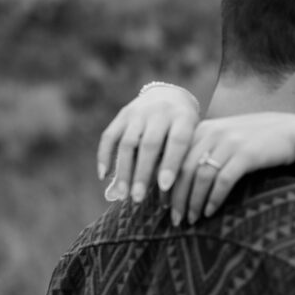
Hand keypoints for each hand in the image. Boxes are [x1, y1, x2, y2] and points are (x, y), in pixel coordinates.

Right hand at [97, 82, 200, 202]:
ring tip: (122, 194)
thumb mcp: (191, 140)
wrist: (170, 96)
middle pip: (149, 144)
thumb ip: (179, 163)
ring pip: (127, 142)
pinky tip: (103, 176)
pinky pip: (109, 136)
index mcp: (184, 118)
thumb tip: (164, 197)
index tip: (164, 187)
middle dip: (142, 173)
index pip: (177, 141)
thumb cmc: (185, 130)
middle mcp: (160, 112)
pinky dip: (104, 155)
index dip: (170, 164)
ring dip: (123, 170)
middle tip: (137, 198)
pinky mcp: (122, 114)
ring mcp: (139, 111)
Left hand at [170, 113, 294, 224]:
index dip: (165, 183)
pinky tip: (210, 212)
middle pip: (183, 169)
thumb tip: (179, 180)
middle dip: (176, 198)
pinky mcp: (247, 154)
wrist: (292, 133)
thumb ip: (204, 151)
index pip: (174, 158)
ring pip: (201, 176)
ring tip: (191, 220)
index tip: (162, 204)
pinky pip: (223, 180)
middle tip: (174, 219)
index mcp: (203, 129)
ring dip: (194, 202)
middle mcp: (213, 132)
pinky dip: (214, 199)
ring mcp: (230, 142)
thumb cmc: (256, 142)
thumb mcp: (226, 140)